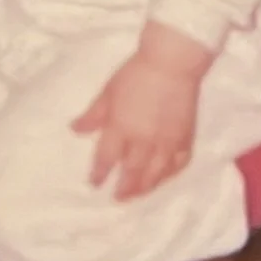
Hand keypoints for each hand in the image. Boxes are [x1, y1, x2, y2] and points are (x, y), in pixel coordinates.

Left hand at [72, 21, 214, 200]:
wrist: (172, 63)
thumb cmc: (135, 73)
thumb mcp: (108, 91)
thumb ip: (93, 114)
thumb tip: (75, 130)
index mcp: (121, 128)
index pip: (106, 159)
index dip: (99, 173)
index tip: (94, 183)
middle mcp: (143, 141)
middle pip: (132, 172)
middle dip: (124, 188)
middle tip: (118, 198)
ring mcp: (166, 143)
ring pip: (155, 174)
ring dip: (145, 187)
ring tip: (137, 194)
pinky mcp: (185, 138)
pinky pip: (179, 164)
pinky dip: (170, 175)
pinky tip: (164, 177)